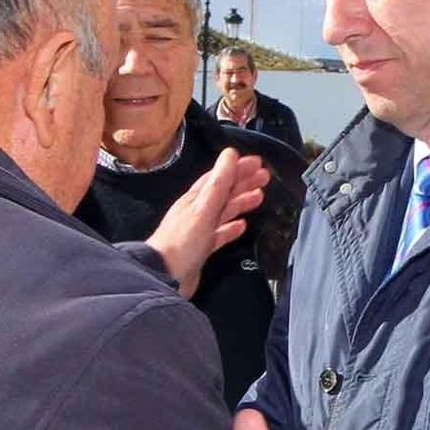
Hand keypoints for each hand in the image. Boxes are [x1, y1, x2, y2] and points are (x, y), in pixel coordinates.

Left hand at [144, 148, 268, 297]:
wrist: (164, 276)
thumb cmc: (182, 242)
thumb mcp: (203, 208)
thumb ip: (218, 182)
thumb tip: (230, 153)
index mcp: (195, 199)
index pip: (219, 177)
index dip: (238, 168)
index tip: (257, 162)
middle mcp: (196, 212)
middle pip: (223, 192)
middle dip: (243, 183)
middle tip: (264, 176)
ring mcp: (199, 230)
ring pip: (224, 211)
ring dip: (241, 202)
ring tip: (259, 196)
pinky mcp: (202, 248)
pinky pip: (220, 234)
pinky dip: (231, 228)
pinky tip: (242, 226)